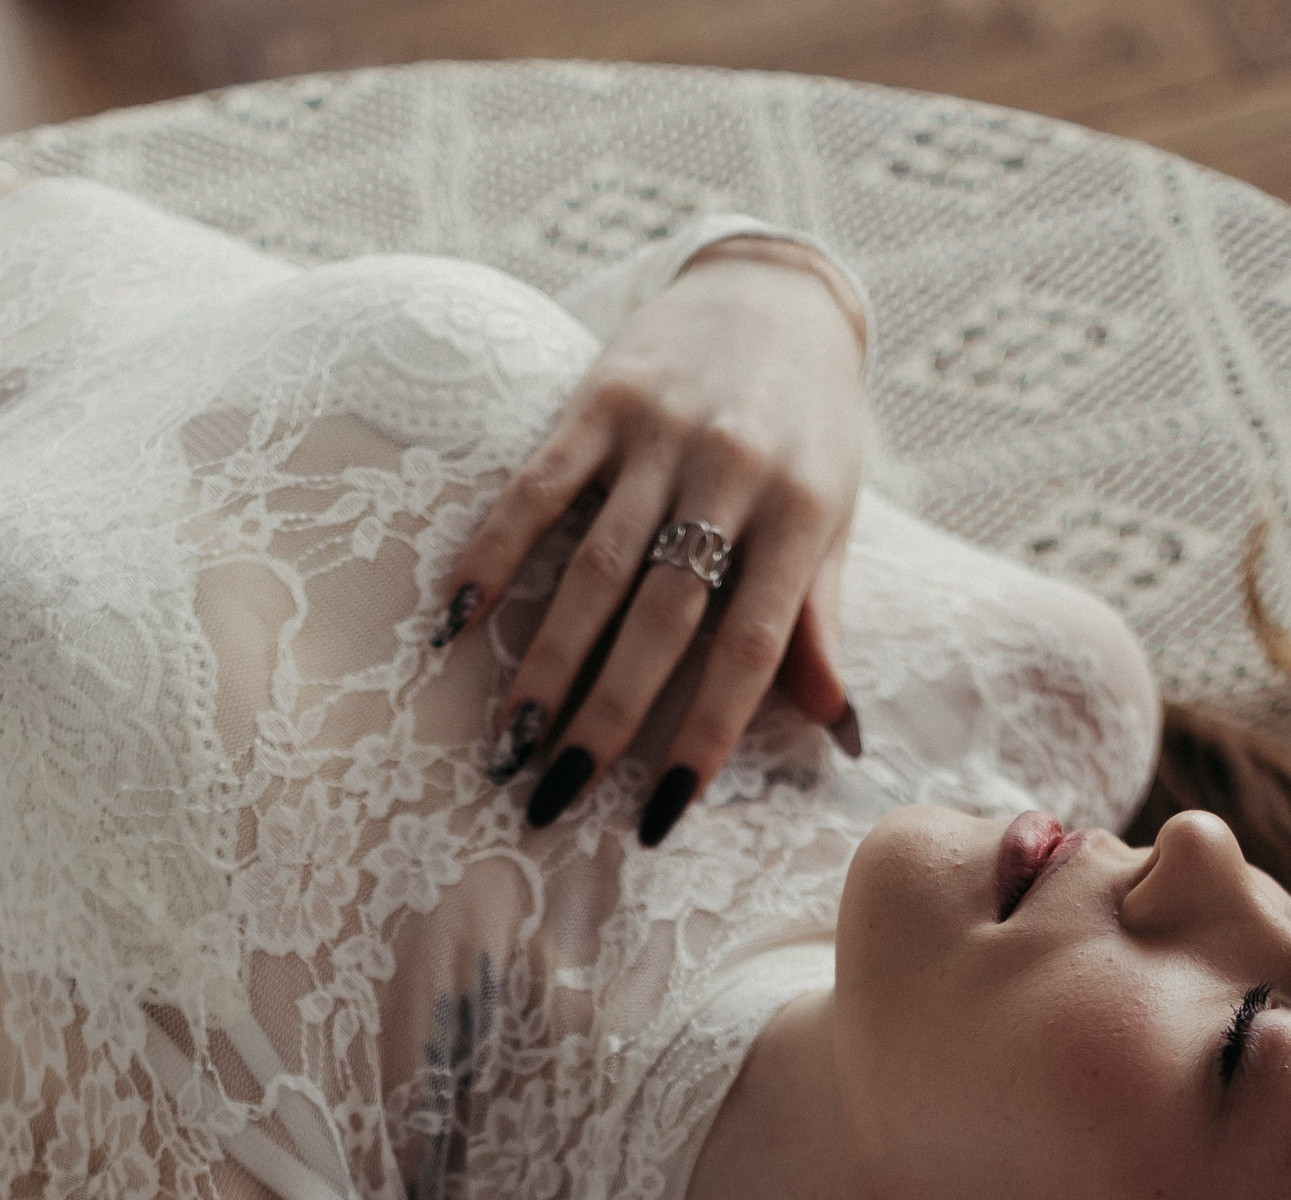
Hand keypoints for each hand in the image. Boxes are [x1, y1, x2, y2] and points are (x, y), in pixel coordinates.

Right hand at [440, 242, 865, 843]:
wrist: (775, 291)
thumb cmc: (809, 430)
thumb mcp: (833, 521)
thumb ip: (817, 623)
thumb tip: (834, 732)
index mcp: (800, 518)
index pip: (749, 654)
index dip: (704, 740)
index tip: (656, 817)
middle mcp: (732, 475)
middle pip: (660, 621)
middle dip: (605, 718)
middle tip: (555, 794)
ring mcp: (662, 433)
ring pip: (595, 568)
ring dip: (545, 662)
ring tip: (509, 740)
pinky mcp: (600, 395)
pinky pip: (538, 486)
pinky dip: (494, 552)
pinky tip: (456, 618)